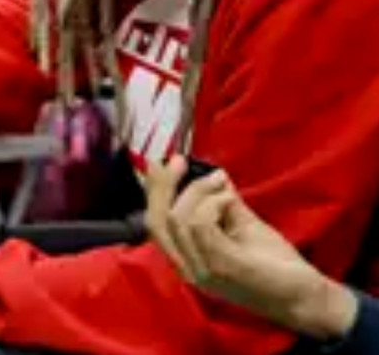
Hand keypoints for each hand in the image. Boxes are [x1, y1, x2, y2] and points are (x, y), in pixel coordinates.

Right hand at [145, 157, 357, 338]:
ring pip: (178, 218)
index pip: (154, 222)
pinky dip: (212, 203)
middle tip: (182, 163)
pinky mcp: (222, 265)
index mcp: (187, 259)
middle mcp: (188, 267)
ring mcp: (203, 269)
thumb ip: (223, 203)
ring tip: (222, 187)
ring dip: (199, 192)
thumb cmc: (276, 267)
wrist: (305, 298)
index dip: (155, 188)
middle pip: (157, 220)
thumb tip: (212, 174)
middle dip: (165, 184)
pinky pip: (201, 224)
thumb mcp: (244, 226)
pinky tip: (230, 201)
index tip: (171, 162)